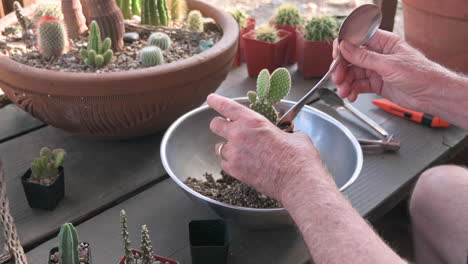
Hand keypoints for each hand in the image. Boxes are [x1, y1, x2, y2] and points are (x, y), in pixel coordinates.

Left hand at [207, 94, 326, 201]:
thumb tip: (286, 134)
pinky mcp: (235, 171)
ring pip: (219, 147)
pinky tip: (242, 164)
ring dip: (227, 147)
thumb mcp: (293, 135)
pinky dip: (230, 163)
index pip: (228, 106)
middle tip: (226, 127)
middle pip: (215, 125)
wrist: (297, 181)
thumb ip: (282, 131)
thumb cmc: (298, 158)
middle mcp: (239, 135)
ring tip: (240, 151)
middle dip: (219, 125)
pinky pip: (224, 164)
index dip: (217, 101)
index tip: (211, 99)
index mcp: (253, 121)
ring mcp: (235, 154)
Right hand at [332, 29, 451, 111]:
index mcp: (383, 42)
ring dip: (346, 83)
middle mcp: (378, 55)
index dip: (344, 47)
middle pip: (351, 59)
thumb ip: (364, 57)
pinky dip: (352, 91)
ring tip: (344, 92)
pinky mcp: (376, 84)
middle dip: (342, 69)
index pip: (357, 39)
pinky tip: (351, 96)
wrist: (432, 95)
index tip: (336, 58)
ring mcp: (376, 70)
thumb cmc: (420, 75)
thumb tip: (345, 47)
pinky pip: (358, 85)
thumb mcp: (389, 65)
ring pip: (353, 74)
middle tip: (338, 79)